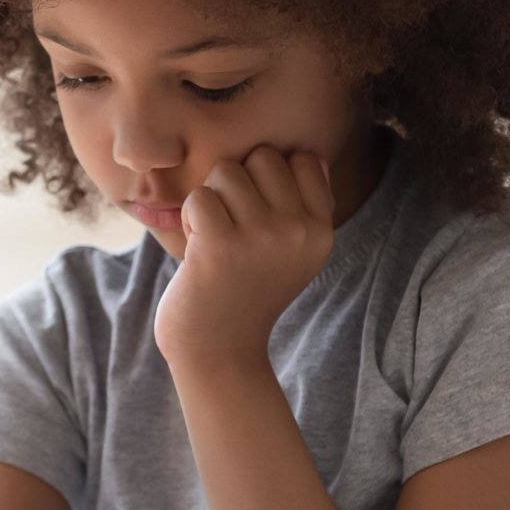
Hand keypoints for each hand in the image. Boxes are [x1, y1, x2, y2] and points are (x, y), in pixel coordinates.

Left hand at [152, 146, 336, 374]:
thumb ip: (305, 207)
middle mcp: (299, 232)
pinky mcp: (221, 245)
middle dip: (237, 184)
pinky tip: (197, 250)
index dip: (271, 177)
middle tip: (231, 227)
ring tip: (214, 238)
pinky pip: (199, 197)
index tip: (259, 214)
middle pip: (261, 157)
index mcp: (321, 231)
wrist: (219, 352)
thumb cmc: (246, 294)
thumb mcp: (293, 255)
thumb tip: (313, 157)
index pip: (303, 159)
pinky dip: (189, 219)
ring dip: (211, 200)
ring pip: (226, 171)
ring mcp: (262, 237)